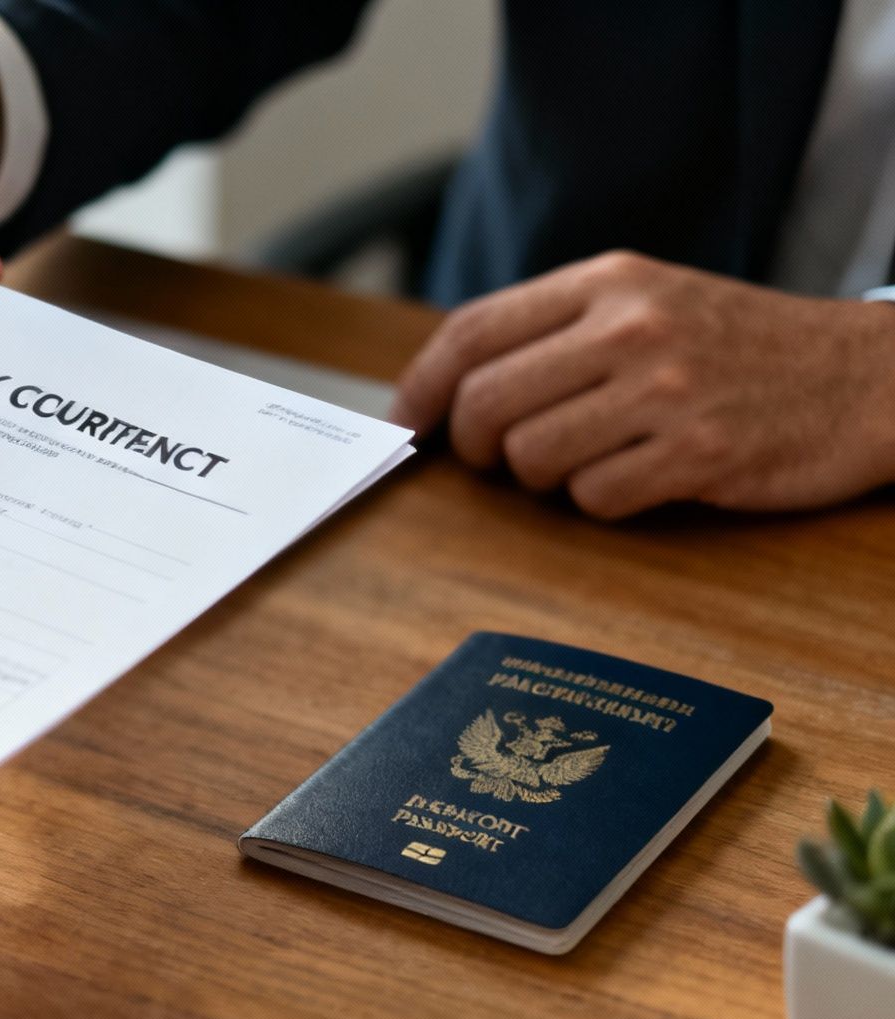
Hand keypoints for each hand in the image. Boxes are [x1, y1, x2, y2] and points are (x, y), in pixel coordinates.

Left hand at [390, 252, 894, 517]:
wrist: (867, 376)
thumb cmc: (740, 346)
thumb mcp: (649, 301)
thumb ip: (554, 330)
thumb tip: (446, 386)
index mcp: (609, 281)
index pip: (472, 332)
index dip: (421, 387)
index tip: (405, 424)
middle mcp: (632, 327)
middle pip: (485, 403)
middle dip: (475, 445)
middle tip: (500, 457)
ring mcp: (666, 390)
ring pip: (531, 457)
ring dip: (543, 478)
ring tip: (592, 458)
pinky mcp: (699, 454)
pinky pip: (594, 500)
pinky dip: (602, 503)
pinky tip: (642, 478)